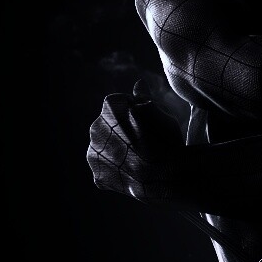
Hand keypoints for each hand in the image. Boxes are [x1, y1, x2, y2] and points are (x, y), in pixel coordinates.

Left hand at [86, 84, 187, 201]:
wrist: (166, 178)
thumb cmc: (167, 140)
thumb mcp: (161, 113)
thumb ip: (145, 98)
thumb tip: (138, 84)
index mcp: (111, 105)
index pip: (122, 104)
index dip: (139, 114)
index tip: (150, 125)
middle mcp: (96, 126)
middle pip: (111, 126)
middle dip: (124, 132)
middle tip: (147, 144)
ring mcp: (94, 152)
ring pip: (106, 148)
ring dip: (118, 151)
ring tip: (140, 160)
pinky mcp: (98, 175)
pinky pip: (106, 170)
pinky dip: (116, 172)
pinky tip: (133, 174)